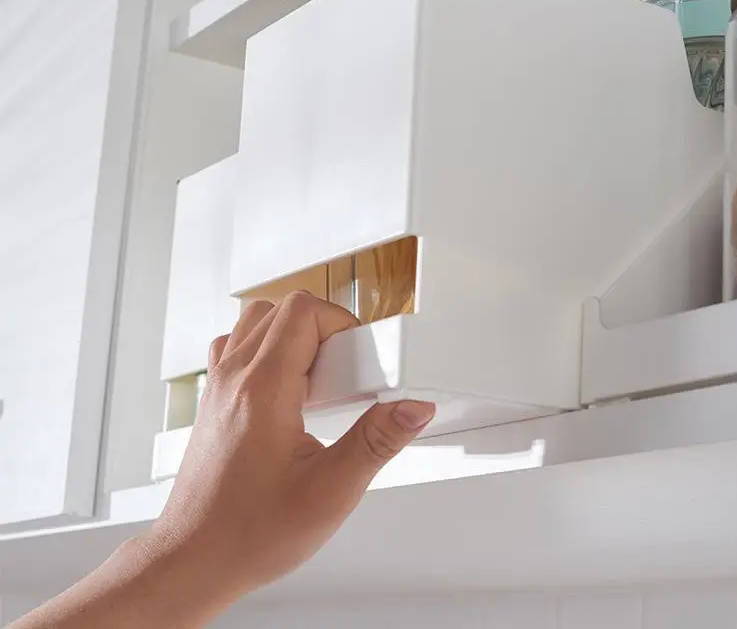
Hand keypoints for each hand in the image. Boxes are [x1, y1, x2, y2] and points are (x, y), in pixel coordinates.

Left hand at [147, 293, 434, 597]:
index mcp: (263, 389)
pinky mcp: (214, 400)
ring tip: (317, 378)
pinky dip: (265, 348)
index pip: (304, 311)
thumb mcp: (330, 492)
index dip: (341, 323)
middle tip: (344, 371)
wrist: (193, 561)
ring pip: (256, 320)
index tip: (360, 358)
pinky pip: (237, 345)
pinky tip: (286, 388)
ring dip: (292, 333)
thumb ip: (376, 442)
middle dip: (324, 328)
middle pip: (282, 308)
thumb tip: (410, 409)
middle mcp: (234, 378)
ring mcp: (219, 386)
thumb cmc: (246, 534)